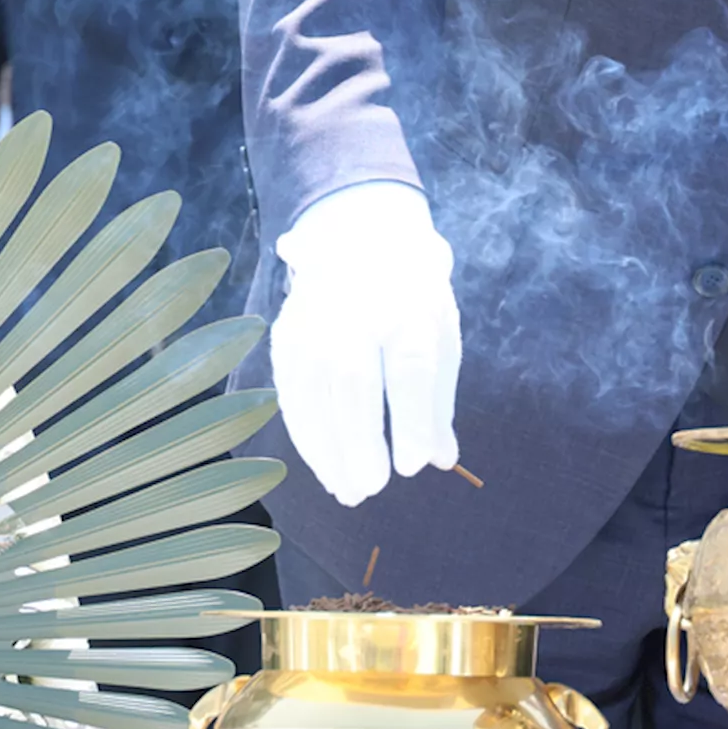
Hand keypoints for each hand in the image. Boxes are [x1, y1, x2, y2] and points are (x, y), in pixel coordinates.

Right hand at [271, 181, 461, 506]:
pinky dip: (306, 433)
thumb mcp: (440, 336)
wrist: (363, 239)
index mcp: (410, 308)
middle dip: (359, 443)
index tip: (410, 465)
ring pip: (314, 391)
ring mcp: (316, 320)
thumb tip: (441, 460)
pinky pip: (291, 392)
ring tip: (347, 489)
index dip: (410, 420)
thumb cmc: (411, 300)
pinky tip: (324, 462)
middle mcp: (358, 311)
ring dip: (327, 450)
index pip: (410, 367)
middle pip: (354, 381)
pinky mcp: (287, 334)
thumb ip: (438, 401)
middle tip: (370, 489)